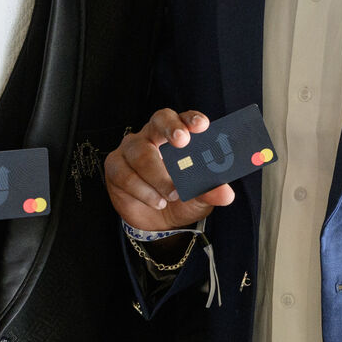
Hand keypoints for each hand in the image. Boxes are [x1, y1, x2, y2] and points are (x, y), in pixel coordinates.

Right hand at [105, 109, 234, 232]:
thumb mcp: (199, 197)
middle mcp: (153, 136)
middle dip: (171, 129)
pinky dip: (143, 191)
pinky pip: (125, 174)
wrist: (157, 223)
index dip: (191, 119)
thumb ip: (210, 192)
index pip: (183, 118)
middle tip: (182, 142)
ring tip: (172, 195)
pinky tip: (155, 201)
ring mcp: (131, 149)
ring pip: (141, 153)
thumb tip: (226, 194)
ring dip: (157, 176)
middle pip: (159, 120)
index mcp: (177, 136)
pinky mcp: (115, 166)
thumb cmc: (180, 199)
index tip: (202, 126)